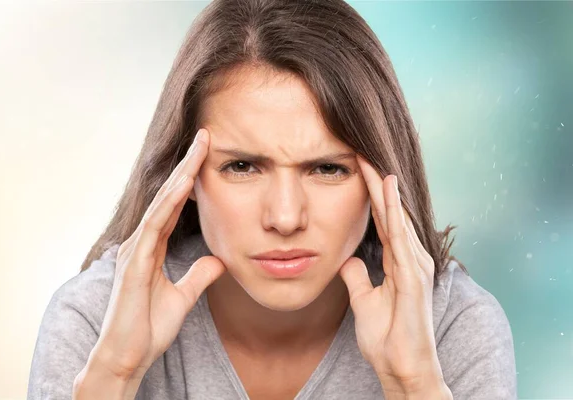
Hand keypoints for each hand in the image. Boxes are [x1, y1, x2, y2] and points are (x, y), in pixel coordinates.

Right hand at [91, 128, 225, 380]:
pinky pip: (155, 226)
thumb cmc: (148, 328)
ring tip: (199, 148)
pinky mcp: (135, 264)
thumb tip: (218, 259)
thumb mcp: (183, 297)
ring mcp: (136, 251)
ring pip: (162, 203)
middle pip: (168, 196)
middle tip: (205, 137)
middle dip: (187, 165)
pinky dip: (169, 203)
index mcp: (152, 247)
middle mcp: (142, 242)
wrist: (128, 356)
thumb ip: (198, 276)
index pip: (175, 205)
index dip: (191, 180)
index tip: (208, 156)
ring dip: (181, 174)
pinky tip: (183, 184)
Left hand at [338, 155, 445, 395]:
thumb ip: (357, 277)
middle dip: (377, 183)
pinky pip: (400, 236)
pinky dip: (393, 211)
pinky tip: (387, 190)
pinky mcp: (414, 275)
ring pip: (397, 217)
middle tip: (361, 152)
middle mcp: (411, 258)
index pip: (382, 221)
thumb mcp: (364, 300)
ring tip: (370, 160)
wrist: (401, 366)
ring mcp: (415, 265)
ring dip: (384, 189)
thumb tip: (346, 260)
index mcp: (399, 262)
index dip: (371, 195)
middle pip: (391, 213)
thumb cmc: (388, 338)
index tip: (357, 170)